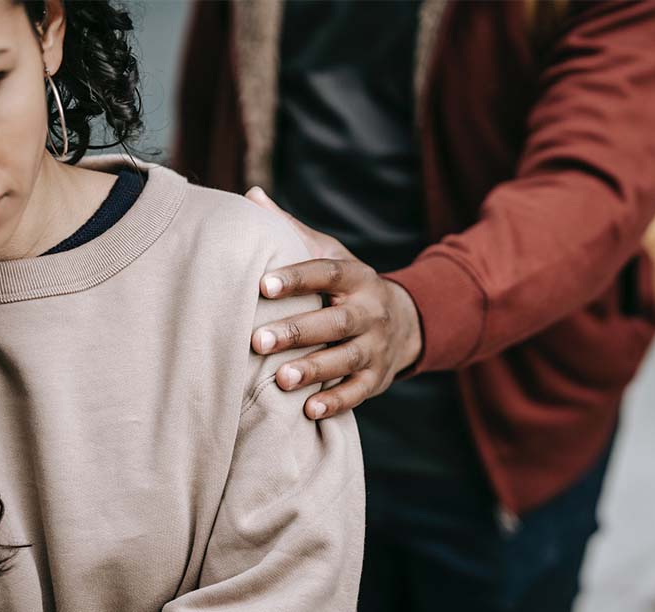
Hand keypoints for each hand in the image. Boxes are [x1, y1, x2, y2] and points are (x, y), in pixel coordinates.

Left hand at [246, 187, 421, 419]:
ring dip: (315, 368)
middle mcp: (371, 309)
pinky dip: (337, 401)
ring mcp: (377, 345)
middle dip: (298, 330)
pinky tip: (309, 410)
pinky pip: (359, 391)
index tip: (263, 284)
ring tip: (281, 379)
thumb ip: (291, 230)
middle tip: (258, 340)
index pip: (327, 273)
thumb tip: (251, 195)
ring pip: (348, 357)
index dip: (297, 277)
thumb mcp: (328, 253)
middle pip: (337, 320)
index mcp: (356, 276)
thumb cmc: (347, 285)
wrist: (403, 319)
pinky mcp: (378, 377)